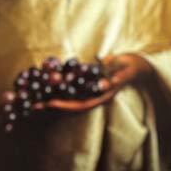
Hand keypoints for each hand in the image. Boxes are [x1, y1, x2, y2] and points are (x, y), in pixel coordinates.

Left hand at [36, 54, 152, 112]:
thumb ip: (115, 77)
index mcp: (103, 96)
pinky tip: (47, 83)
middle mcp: (94, 96)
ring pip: (69, 98)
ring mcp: (91, 90)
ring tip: (34, 98)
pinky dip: (59, 87)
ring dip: (53, 97)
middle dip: (53, 105)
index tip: (50, 104)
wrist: (136, 65)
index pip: (82, 104)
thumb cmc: (132, 66)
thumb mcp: (126, 70)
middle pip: (71, 105)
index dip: (65, 105)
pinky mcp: (88, 83)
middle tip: (33, 104)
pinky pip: (72, 88)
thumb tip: (102, 83)